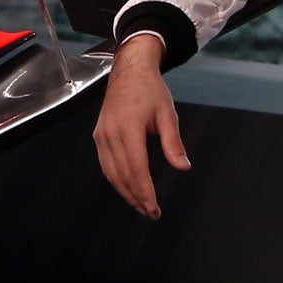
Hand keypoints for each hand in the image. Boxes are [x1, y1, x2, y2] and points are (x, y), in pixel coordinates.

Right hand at [93, 35, 189, 220]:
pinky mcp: (99, 135)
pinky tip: (127, 188)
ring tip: (140, 206)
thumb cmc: (150, 90)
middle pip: (122, 175)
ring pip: (111, 173)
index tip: (154, 207)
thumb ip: (173, 143)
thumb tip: (183, 167)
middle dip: (137, 197)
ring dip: (125, 192)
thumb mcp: (167, 114)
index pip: (137, 168)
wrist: (129, 70)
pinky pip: (106, 164)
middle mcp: (111, 133)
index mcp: (129, 128)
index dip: (145, 191)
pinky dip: (116, 180)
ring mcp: (102, 135)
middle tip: (151, 213)